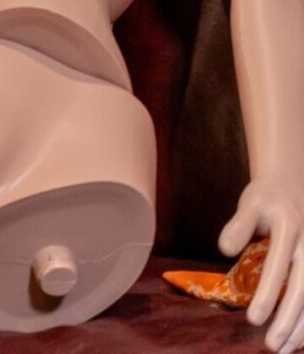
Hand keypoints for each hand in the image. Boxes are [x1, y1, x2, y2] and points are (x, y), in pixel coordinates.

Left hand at [221, 177, 303, 351]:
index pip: (278, 268)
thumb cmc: (266, 198)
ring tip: (285, 350)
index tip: (254, 320)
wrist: (294, 183)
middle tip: (272, 347)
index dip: (267, 295)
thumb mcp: (250, 203)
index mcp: (290, 231)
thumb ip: (238, 226)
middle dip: (289, 321)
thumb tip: (223, 249)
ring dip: (303, 327)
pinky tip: (300, 340)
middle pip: (303, 290)